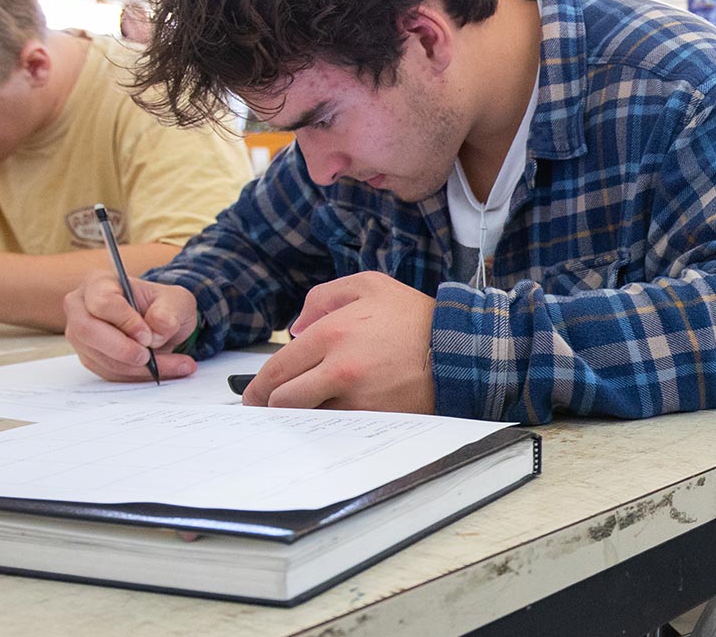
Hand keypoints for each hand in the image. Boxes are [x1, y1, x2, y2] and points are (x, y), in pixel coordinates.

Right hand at [64, 270, 198, 381]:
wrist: (161, 322)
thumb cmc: (163, 305)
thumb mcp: (177, 301)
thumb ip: (169, 311)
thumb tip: (156, 330)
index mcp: (99, 283)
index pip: (102, 302)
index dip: (124, 321)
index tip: (147, 335)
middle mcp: (81, 308)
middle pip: (87, 331)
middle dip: (122, 349)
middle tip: (149, 357)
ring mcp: (81, 335)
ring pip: (99, 357)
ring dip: (137, 367)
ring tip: (175, 365)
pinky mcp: (90, 357)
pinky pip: (108, 372)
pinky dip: (136, 375)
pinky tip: (162, 371)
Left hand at [241, 272, 435, 412]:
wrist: (461, 348)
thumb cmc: (415, 317)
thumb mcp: (369, 285)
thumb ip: (322, 298)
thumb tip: (295, 328)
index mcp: (332, 333)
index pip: (276, 371)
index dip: (258, 390)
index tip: (255, 397)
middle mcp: (339, 369)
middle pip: (283, 402)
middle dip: (272, 408)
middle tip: (271, 410)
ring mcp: (358, 399)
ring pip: (308, 420)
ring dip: (303, 418)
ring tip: (306, 412)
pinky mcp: (376, 420)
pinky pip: (337, 430)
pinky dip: (330, 427)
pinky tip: (333, 419)